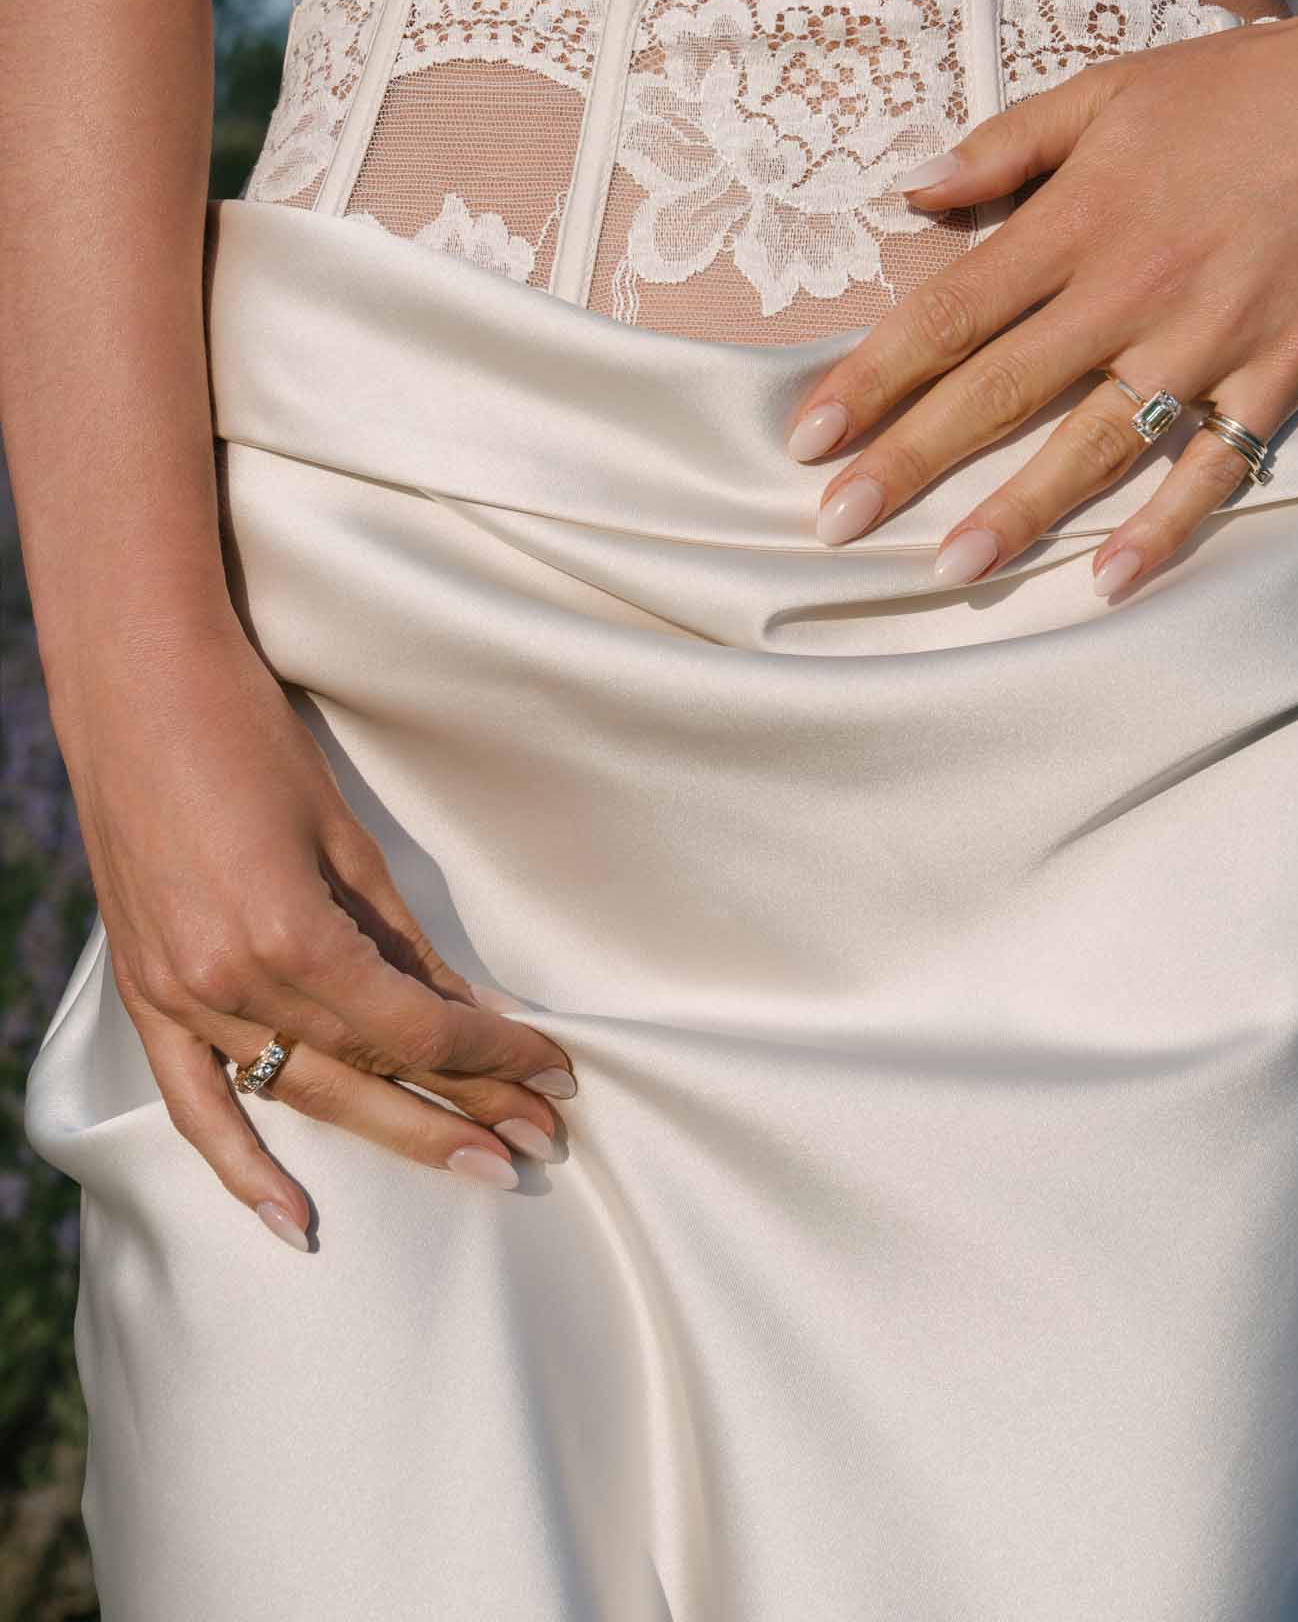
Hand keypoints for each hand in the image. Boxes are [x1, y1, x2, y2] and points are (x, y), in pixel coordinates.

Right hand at [56, 611, 577, 1248]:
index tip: (552, 1066)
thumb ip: (400, 941)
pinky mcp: (146, 993)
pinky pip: (195, 1103)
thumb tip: (462, 1010)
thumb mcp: (345, 836)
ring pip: (303, 1093)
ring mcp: (179, 997)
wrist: (134, 687)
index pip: (415, 1028)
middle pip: (370, 1074)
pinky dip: (242, 1166)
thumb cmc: (250, 737)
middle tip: (540, 1142)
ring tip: (477, 1163)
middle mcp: (230, 984)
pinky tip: (295, 1220)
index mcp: (291, 937)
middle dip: (465, 1111)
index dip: (492, 1055)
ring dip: (394, 1132)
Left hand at [783, 0, 1297, 596]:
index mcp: (1076, 220)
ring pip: (1096, 443)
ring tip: (951, 570)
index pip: (948, 314)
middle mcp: (1128, 288)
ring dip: (1019, 512)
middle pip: (998, 390)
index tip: (808, 436)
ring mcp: (1206, 338)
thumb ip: (1004, 145)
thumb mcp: (1106, 89)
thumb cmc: (1235, 88)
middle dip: (910, 462)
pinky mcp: (1277, 372)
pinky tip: (1109, 580)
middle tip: (836, 525)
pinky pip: (1216, 466)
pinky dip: (1166, 528)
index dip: (872, 378)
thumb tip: (912, 189)